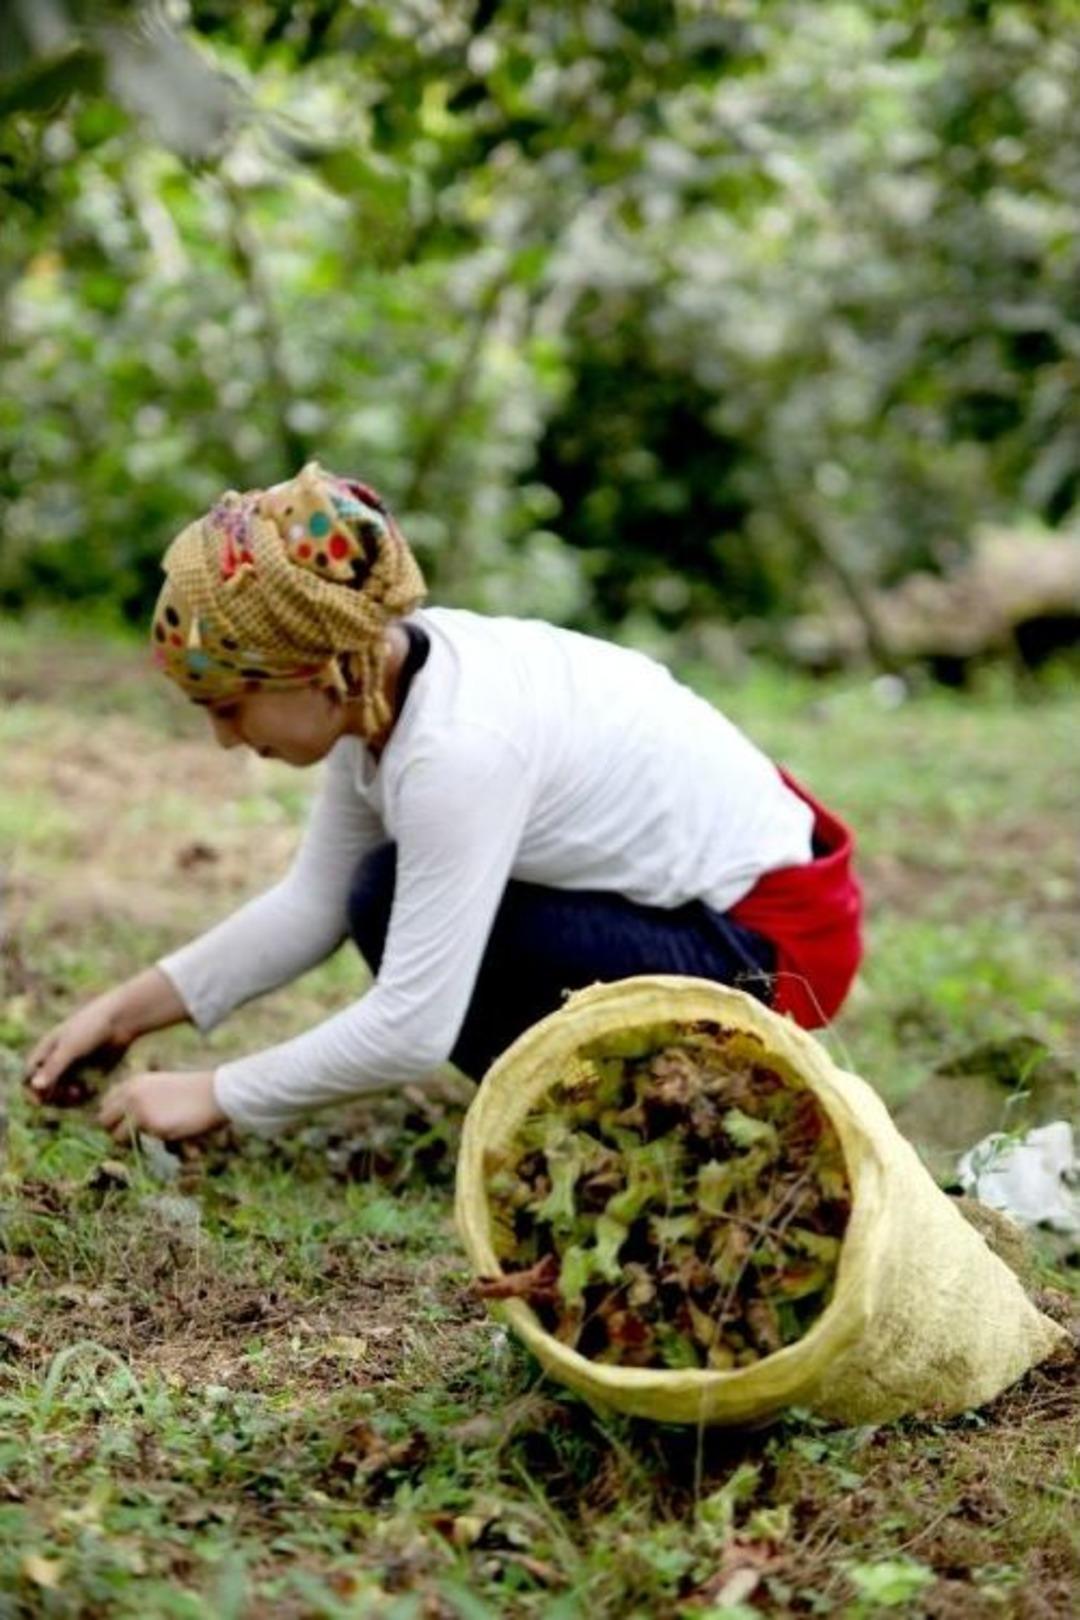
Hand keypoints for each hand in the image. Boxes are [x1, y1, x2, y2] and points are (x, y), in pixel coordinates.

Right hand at [24, 995, 130, 1105]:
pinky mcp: (88, 1074)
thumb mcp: (71, 1047)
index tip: (42, 1099)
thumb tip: (35, 1086)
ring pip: (61, 1095)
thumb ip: (54, 1067)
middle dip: (54, 1097)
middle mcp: (56, 1062)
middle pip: (44, 1091)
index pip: (28, 1077)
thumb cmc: (92, 1027)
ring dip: (69, 1099)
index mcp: (45, 1051)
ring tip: (83, 1092)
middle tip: (71, 1094)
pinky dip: (84, 1096)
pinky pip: (79, 1094)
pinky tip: (93, 1090)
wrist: (121, 1020)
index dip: (31, 1091)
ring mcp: (72, 1069)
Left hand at [98, 1070, 226, 1142]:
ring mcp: (138, 1108)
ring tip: (150, 1141)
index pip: (106, 1103)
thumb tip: (128, 1123)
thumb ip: (143, 1099)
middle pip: (103, 1120)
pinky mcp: (149, 1124)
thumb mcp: (163, 1087)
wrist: (215, 1093)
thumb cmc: (195, 1092)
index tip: (128, 1126)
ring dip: (130, 1143)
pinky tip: (165, 1138)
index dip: (115, 1117)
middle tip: (133, 1138)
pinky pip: (137, 1144)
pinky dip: (148, 1146)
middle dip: (115, 1131)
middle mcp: (131, 1093)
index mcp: (134, 1082)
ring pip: (115, 1136)